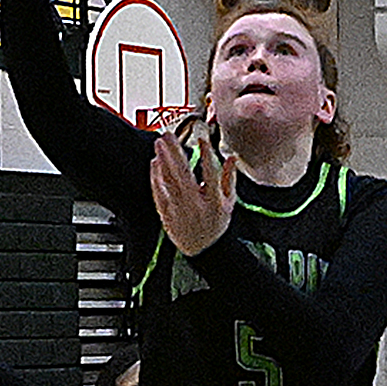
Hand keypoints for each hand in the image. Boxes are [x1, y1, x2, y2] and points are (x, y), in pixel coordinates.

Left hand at [149, 123, 237, 256]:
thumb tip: (231, 158)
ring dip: (163, 160)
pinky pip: (159, 192)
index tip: (203, 138)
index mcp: (214, 202)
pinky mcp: (167, 214)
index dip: (207, 154)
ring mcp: (179, 210)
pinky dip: (156, 176)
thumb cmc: (216, 225)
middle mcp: (196, 205)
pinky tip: (155, 163)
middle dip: (175, 152)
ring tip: (159, 144)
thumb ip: (229, 179)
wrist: (204, 250)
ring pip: (168, 181)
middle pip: (183, 174)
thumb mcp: (229, 203)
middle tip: (169, 135)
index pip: (211, 173)